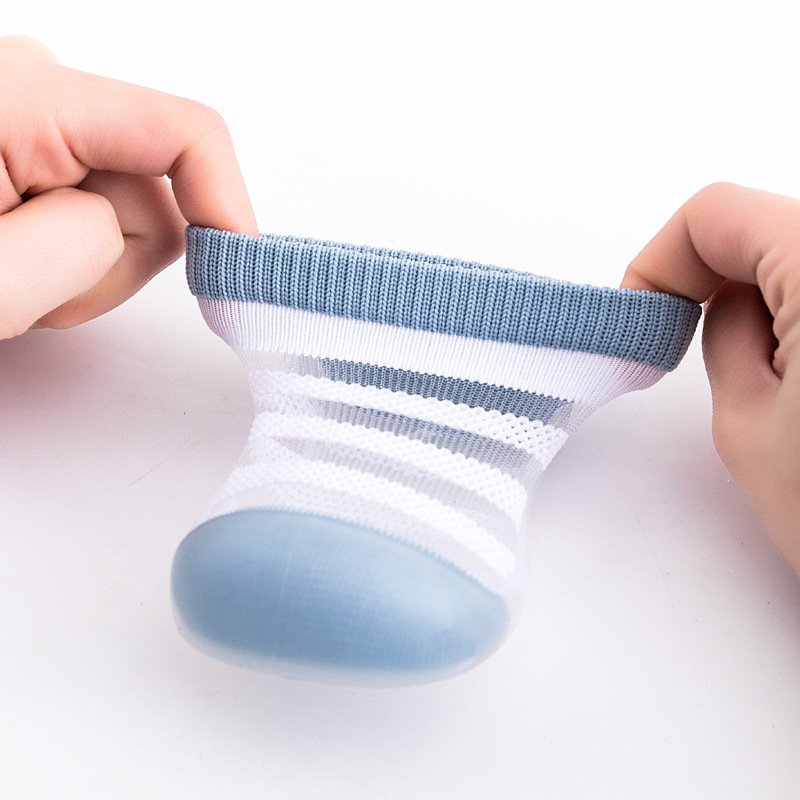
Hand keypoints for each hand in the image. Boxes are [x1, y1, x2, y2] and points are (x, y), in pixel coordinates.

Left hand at [0, 36, 256, 337]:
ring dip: (82, 264)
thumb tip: (137, 225)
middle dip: (111, 261)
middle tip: (31, 295)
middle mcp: (29, 82)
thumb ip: (82, 246)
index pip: (184, 133)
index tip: (241, 280)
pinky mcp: (20, 137)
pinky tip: (7, 261)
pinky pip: (90, 203)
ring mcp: (24, 109)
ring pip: (125, 206)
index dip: (230, 208)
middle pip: (153, 189)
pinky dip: (64, 252)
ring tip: (6, 280)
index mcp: (20, 96)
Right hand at [622, 182, 799, 576]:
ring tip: (774, 384)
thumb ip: (721, 335)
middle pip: (768, 225)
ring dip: (770, 300)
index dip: (660, 260)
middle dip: (714, 278)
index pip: (716, 212)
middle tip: (687, 344)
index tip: (644, 312)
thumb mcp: (746, 425)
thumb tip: (725, 301)